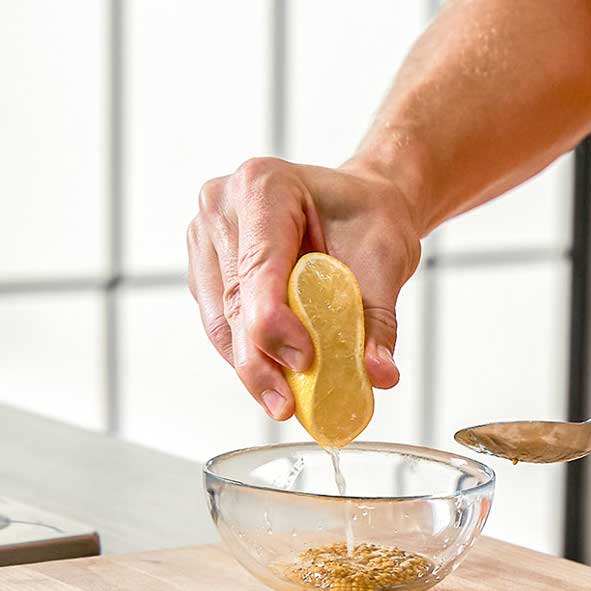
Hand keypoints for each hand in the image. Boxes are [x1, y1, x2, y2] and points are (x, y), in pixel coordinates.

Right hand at [187, 157, 420, 419]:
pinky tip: (274, 376)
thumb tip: (379, 374)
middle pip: (234, 300)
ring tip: (285, 401)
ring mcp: (206, 236)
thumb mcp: (386, 260)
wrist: (359, 204)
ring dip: (251, 364)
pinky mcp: (204, 266)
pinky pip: (218, 322)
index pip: (259, 265)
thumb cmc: (370, 219)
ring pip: (219, 319)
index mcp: (265, 185)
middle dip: (261, 359)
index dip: (273, 320)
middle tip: (288, 406)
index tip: (303, 361)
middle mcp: (222, 205)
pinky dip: (246, 353)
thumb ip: (377, 319)